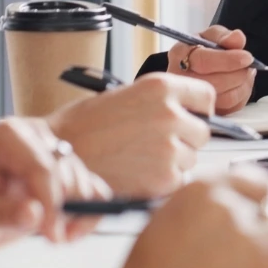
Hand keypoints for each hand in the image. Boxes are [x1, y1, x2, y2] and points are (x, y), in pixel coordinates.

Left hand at [0, 118, 111, 256]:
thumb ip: (5, 214)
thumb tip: (35, 214)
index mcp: (8, 136)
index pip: (42, 167)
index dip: (52, 203)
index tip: (53, 237)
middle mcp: (35, 137)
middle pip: (67, 172)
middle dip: (65, 210)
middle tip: (54, 240)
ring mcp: (53, 151)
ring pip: (83, 181)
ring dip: (79, 213)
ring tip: (57, 238)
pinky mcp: (66, 171)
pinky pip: (93, 188)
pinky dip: (92, 211)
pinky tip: (75, 231)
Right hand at [47, 74, 212, 197]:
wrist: (61, 152)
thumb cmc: (85, 124)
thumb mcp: (126, 95)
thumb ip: (160, 102)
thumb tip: (186, 114)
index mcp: (160, 87)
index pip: (206, 96)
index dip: (197, 109)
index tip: (190, 116)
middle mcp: (170, 114)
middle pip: (202, 131)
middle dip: (185, 138)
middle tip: (157, 143)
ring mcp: (170, 148)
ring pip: (191, 157)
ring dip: (175, 161)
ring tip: (140, 157)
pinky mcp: (166, 178)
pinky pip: (179, 180)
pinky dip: (164, 180)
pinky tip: (138, 173)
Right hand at [98, 169, 267, 267]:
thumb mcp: (164, 222)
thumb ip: (198, 211)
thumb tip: (222, 217)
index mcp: (200, 188)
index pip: (250, 179)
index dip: (256, 197)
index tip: (261, 207)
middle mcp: (228, 205)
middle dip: (267, 228)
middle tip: (259, 248)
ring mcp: (249, 237)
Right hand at [167, 26, 255, 113]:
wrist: (193, 67)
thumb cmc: (201, 50)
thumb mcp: (209, 36)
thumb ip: (223, 36)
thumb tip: (237, 38)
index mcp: (179, 55)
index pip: (203, 61)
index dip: (228, 60)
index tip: (247, 57)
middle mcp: (180, 80)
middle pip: (215, 83)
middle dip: (238, 74)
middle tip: (248, 65)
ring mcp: (190, 100)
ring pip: (225, 98)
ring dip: (242, 85)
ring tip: (245, 72)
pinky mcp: (205, 112)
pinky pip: (230, 109)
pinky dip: (241, 95)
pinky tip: (240, 84)